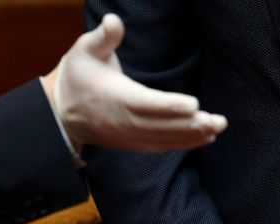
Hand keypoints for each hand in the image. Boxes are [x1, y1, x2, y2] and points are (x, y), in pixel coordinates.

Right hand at [44, 14, 226, 152]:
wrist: (62, 113)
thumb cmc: (78, 76)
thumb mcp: (84, 50)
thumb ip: (102, 37)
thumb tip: (112, 20)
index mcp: (116, 97)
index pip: (147, 104)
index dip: (170, 106)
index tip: (193, 105)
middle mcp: (124, 121)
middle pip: (162, 126)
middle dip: (191, 125)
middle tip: (217, 121)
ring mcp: (129, 136)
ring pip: (165, 139)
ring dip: (192, 136)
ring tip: (216, 129)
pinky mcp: (133, 143)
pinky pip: (161, 146)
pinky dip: (182, 145)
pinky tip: (203, 139)